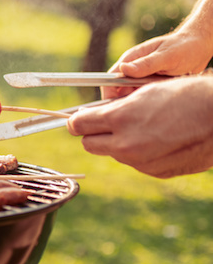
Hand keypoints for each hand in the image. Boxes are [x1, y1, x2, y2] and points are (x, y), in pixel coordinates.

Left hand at [68, 76, 212, 177]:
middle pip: (89, 144)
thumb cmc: (187, 96)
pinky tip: (159, 139)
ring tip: (143, 127)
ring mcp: (140, 161)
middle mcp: (126, 144)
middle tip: (107, 123)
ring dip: (118, 142)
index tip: (79, 118)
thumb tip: (93, 113)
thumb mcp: (146, 92)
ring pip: (114, 153)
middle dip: (94, 133)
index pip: (79, 125)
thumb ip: (116, 106)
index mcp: (121, 118)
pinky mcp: (154, 171)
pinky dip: (140, 152)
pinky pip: (136, 162)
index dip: (77, 120)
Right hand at [103, 30, 212, 98]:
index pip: (111, 78)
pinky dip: (149, 99)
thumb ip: (146, 64)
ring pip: (132, 93)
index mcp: (132, 58)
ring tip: (156, 101)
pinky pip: (144, 94)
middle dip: (126, 100)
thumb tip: (124, 69)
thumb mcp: (167, 56)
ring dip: (141, 100)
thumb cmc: (184, 46)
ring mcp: (142, 75)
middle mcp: (133, 67)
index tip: (114, 108)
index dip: (109, 93)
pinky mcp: (150, 81)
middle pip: (119, 89)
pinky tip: (160, 99)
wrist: (200, 46)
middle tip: (142, 108)